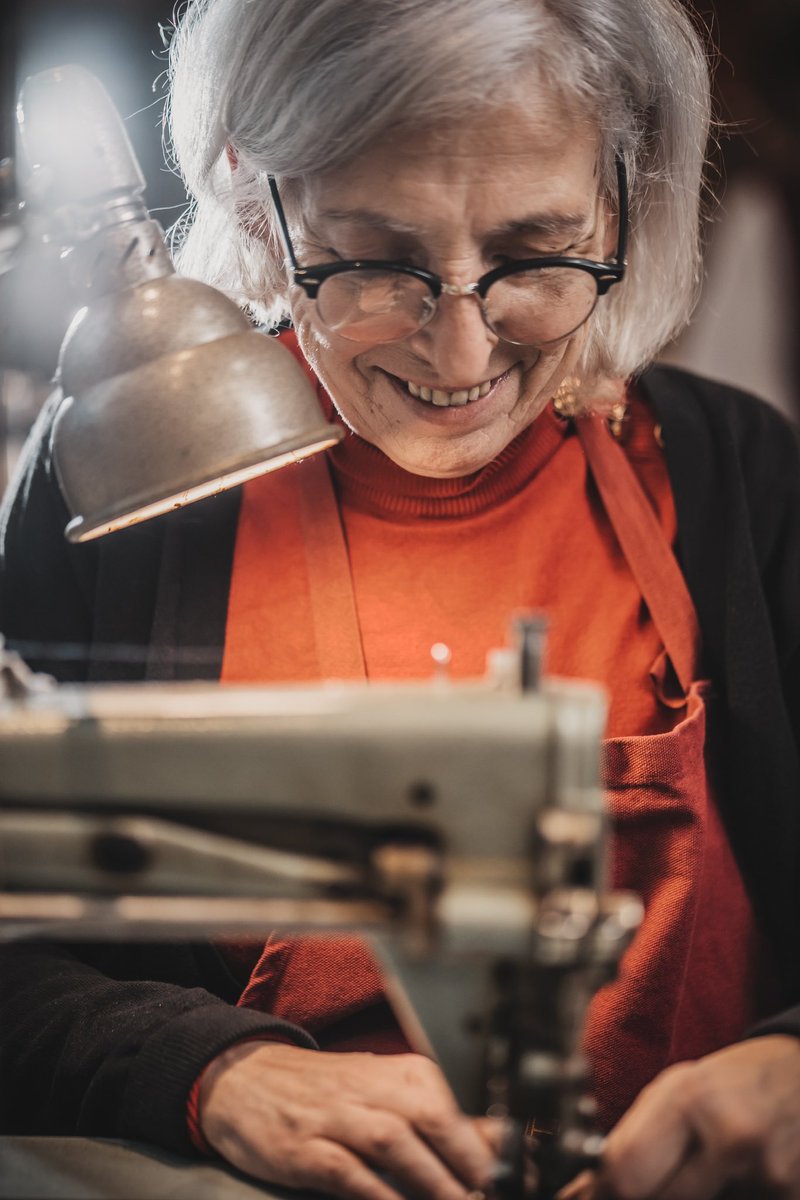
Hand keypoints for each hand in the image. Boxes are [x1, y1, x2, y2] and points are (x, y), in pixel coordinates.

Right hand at [198, 1041, 501, 1199]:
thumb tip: (501, 1146)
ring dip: (434, 1184)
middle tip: (496, 1194)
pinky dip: (379, 1195)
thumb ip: (442, 1121)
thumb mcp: (387, 1093)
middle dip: (473, 1165)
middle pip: (436, 1121)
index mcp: (405, 1074)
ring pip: (397, 1146)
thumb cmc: (330, 1091)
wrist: (249, 1078)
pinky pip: (350, 1174)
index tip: (519, 1180)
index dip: (494, 1148)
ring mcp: (339, 1117)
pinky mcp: (308, 1148)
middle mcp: (376, 1089)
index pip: (462, 1108)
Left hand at [558, 1035, 799, 1198]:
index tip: (583, 1195)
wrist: (799, 1073)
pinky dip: (722, 1193)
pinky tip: (730, 1176)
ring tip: (694, 1165)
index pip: (628, 1170)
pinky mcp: (790, 1194)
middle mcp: (729, 1136)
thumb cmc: (731, 1081)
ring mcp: (765, 1172)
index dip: (601, 1192)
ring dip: (677, 1195)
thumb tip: (592, 1187)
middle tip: (627, 1186)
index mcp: (689, 1099)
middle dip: (639, 1196)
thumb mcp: (676, 1090)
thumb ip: (636, 1138)